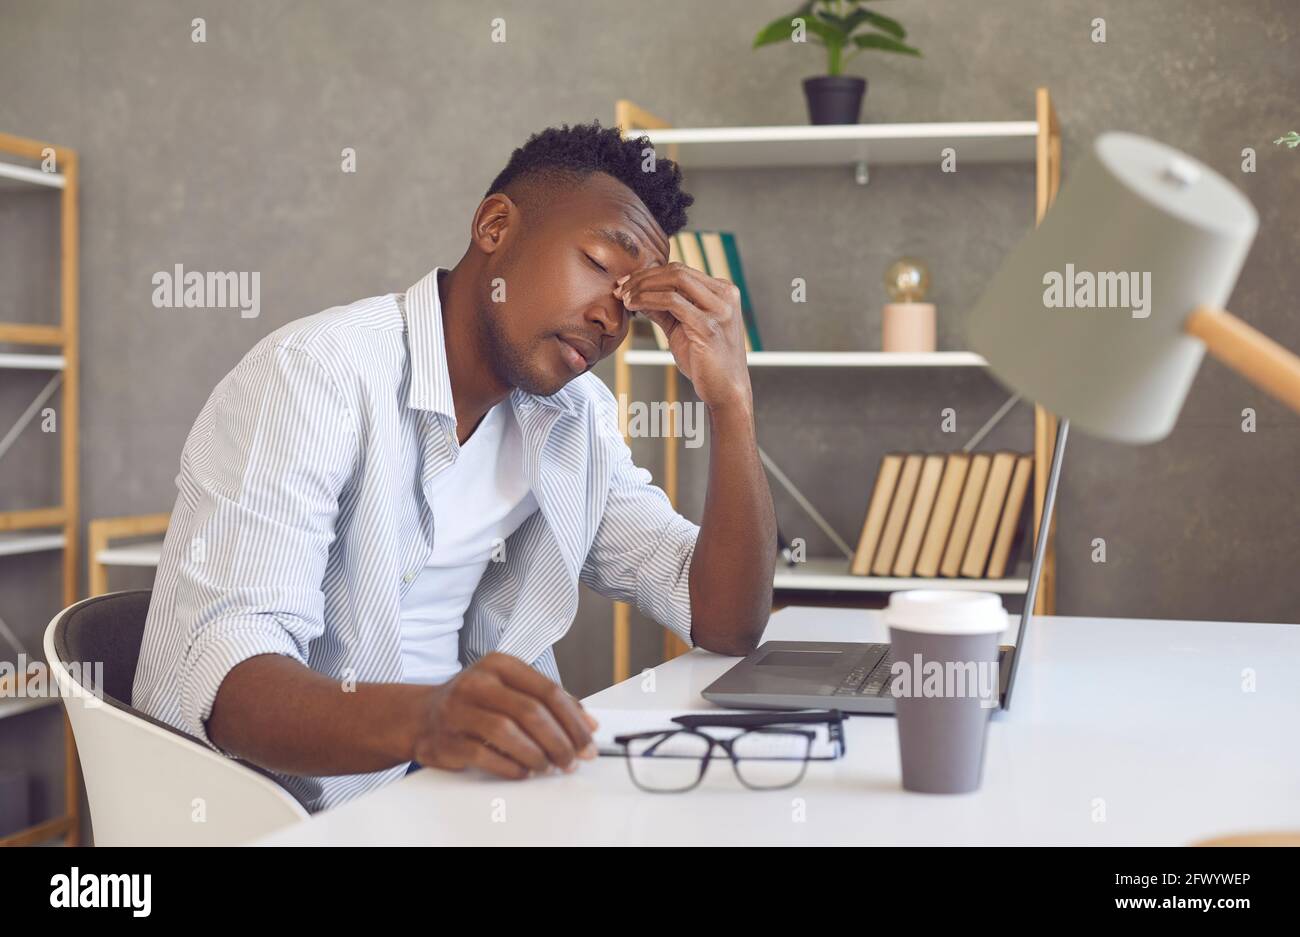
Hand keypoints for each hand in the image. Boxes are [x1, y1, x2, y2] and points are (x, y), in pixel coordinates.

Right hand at [410, 652, 599, 778]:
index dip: (573, 718)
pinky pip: (485, 755)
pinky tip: (524, 772)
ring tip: (550, 766)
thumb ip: (547, 702)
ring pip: (509, 732)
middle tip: (573, 759)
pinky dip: (511, 767)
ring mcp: (458, 710)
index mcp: (499, 664)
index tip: (588, 739)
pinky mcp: (447, 739)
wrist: (420, 716)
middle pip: (531, 712)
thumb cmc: (474, 703)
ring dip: (537, 755)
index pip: (547, 690)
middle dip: (560, 741)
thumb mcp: (509, 689)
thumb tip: (587, 724)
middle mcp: (477, 682)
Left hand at [614, 262, 752, 410]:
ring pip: (675, 281)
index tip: (626, 284)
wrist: (725, 390)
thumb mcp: (682, 328)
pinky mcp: (709, 326)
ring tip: (625, 297)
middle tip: (621, 289)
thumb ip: (664, 309)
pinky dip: (649, 300)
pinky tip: (634, 306)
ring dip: (644, 286)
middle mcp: (725, 296)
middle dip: (643, 277)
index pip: (681, 271)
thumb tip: (637, 294)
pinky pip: (673, 302)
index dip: (650, 274)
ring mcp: (719, 310)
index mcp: (723, 291)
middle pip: (677, 271)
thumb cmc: (706, 362)